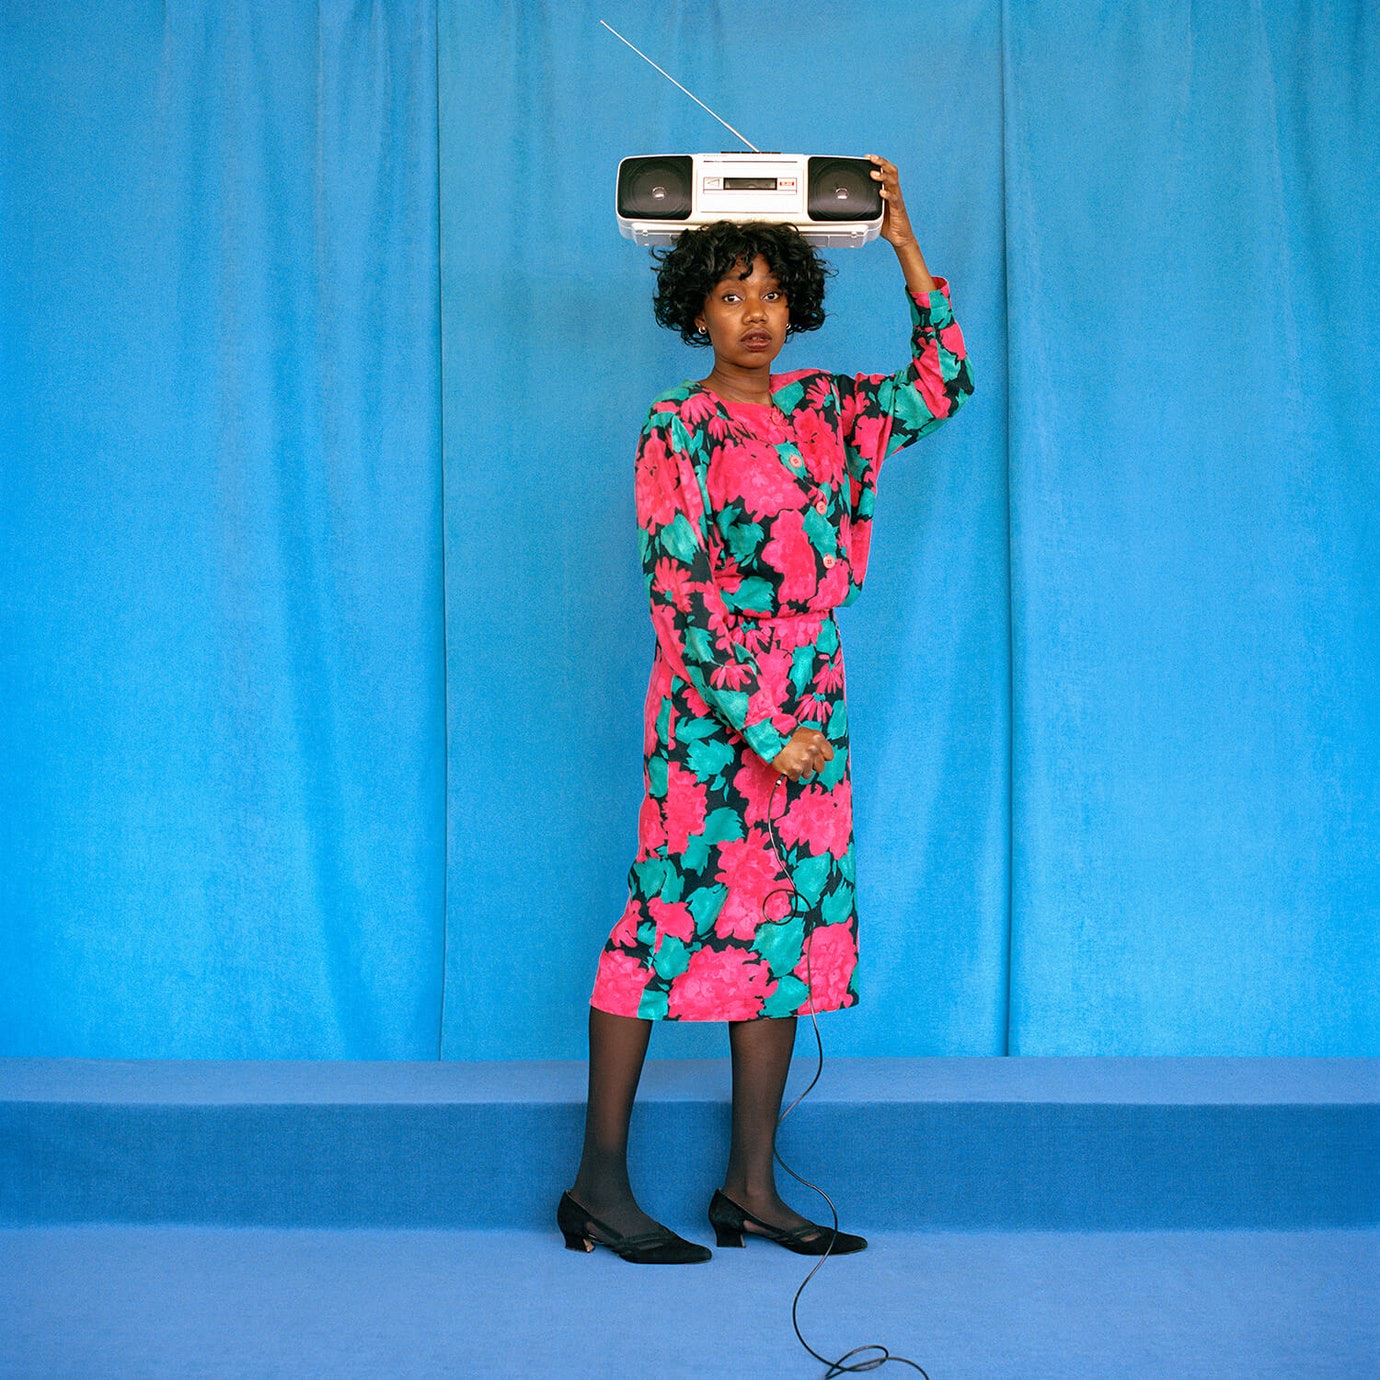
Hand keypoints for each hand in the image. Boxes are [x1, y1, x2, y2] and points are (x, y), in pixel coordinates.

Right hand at [770, 726, 834, 781]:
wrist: (768, 737)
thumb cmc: (785, 734)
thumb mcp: (804, 732)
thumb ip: (815, 742)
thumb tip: (821, 754)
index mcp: (817, 738)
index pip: (829, 756)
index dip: (821, 757)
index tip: (815, 757)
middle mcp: (813, 749)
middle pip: (820, 767)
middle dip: (811, 765)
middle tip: (801, 759)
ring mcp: (804, 760)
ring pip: (808, 774)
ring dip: (800, 770)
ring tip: (792, 760)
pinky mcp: (795, 769)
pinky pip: (796, 777)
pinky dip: (791, 774)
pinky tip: (786, 764)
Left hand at [867, 155, 935, 294]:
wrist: (900, 237)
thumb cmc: (888, 224)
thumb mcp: (875, 211)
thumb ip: (867, 203)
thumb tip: (852, 200)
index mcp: (889, 190)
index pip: (886, 171)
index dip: (879, 162)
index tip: (868, 157)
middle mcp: (894, 192)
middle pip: (891, 171)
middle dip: (882, 163)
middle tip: (872, 159)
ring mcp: (896, 199)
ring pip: (893, 182)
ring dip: (883, 176)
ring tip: (874, 174)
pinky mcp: (898, 209)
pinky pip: (893, 199)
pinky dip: (887, 194)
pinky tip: (881, 192)